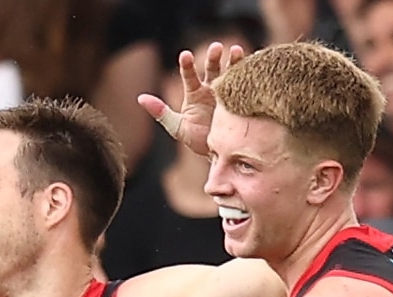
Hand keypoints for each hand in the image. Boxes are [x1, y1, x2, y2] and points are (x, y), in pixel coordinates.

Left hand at [137, 41, 244, 156]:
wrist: (219, 153)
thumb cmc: (195, 140)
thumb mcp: (177, 128)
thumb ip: (161, 113)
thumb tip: (140, 98)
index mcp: (194, 93)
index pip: (189, 75)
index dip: (187, 65)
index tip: (185, 55)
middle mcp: (211, 89)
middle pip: (212, 68)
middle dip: (214, 57)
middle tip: (217, 48)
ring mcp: (227, 93)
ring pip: (229, 72)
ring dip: (233, 60)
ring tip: (237, 50)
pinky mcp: (241, 101)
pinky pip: (244, 85)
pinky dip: (247, 75)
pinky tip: (252, 67)